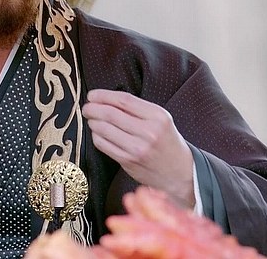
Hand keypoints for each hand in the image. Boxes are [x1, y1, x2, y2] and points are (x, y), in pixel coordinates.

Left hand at [82, 89, 194, 208]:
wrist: (179, 172)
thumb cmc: (167, 142)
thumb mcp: (160, 119)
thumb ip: (137, 108)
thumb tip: (106, 99)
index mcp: (157, 116)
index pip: (123, 100)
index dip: (103, 95)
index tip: (92, 95)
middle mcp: (148, 132)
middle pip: (110, 114)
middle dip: (92, 108)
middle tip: (87, 107)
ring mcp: (137, 148)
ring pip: (103, 129)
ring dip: (93, 122)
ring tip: (92, 119)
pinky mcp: (128, 161)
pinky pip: (103, 145)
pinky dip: (96, 136)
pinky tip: (98, 133)